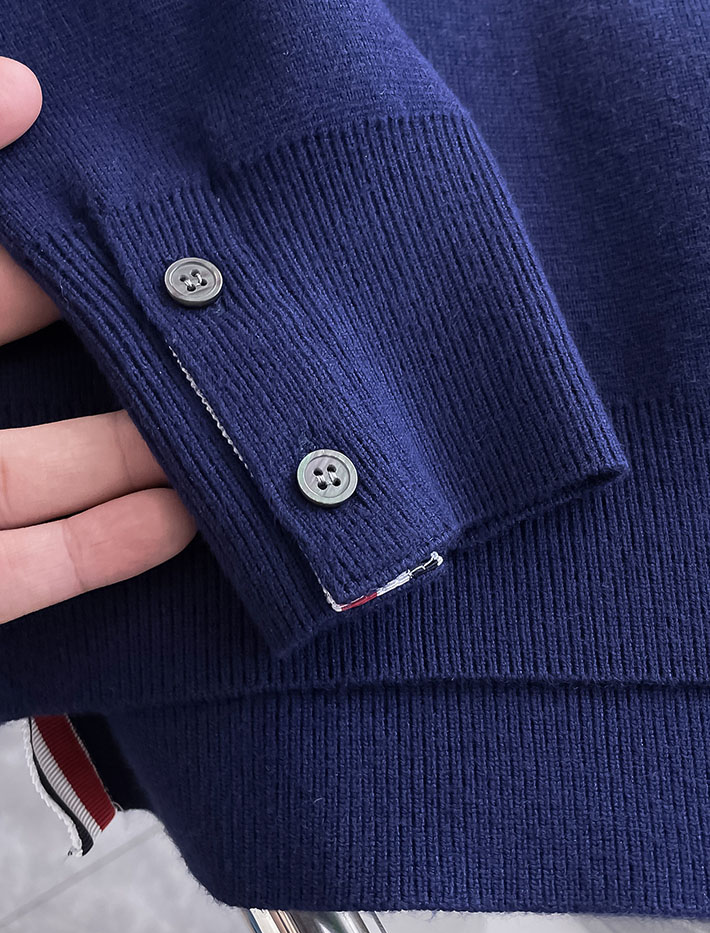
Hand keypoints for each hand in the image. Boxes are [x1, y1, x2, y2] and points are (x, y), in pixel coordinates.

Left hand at [0, 57, 196, 623]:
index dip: (41, 219)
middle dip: (118, 341)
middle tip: (215, 322)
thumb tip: (18, 88)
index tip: (128, 197)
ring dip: (134, 458)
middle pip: (13, 362)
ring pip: (34, 477)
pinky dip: (99, 551)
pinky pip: (19, 574)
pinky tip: (181, 518)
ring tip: (233, 427)